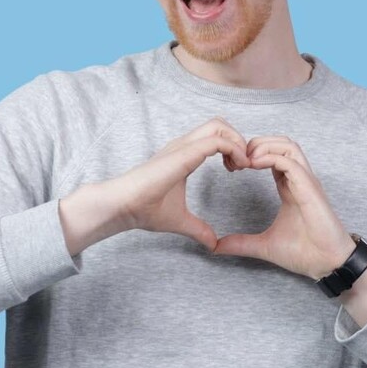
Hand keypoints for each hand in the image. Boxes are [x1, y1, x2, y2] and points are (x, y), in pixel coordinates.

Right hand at [59, 118, 247, 254]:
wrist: (123, 207)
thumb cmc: (144, 209)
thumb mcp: (180, 220)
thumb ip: (198, 229)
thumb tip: (212, 244)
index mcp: (184, 154)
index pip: (215, 135)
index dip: (232, 148)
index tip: (237, 170)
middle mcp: (184, 144)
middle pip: (220, 123)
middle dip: (238, 139)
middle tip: (242, 165)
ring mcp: (183, 146)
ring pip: (220, 125)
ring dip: (237, 142)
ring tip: (241, 166)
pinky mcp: (184, 153)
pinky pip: (217, 140)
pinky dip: (234, 149)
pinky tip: (237, 168)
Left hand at [214, 136, 355, 279]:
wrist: (328, 265)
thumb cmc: (306, 252)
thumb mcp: (264, 245)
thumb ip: (241, 243)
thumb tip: (217, 247)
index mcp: (289, 186)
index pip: (272, 155)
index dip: (251, 154)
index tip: (232, 166)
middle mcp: (299, 178)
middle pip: (280, 142)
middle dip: (256, 143)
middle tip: (237, 159)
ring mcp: (306, 181)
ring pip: (288, 145)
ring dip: (265, 146)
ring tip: (246, 160)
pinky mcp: (310, 188)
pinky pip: (291, 161)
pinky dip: (271, 157)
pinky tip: (255, 165)